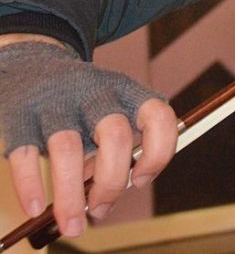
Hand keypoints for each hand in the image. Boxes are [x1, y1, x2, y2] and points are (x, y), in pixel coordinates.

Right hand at [0, 36, 176, 238]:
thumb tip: (106, 199)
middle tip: (100, 209)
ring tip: (71, 224)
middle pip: (115, 136)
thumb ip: (116, 150)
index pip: (158, 116)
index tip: (141, 180)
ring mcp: (57, 102)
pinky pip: (24, 154)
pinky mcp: (21, 114)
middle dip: (112, 183)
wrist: (33, 64)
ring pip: (68, 149)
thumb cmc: (82, 103)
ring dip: (70, 195)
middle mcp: (96, 93)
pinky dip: (30, 185)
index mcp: (127, 92)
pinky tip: (35, 207)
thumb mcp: (110, 113)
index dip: (158, 152)